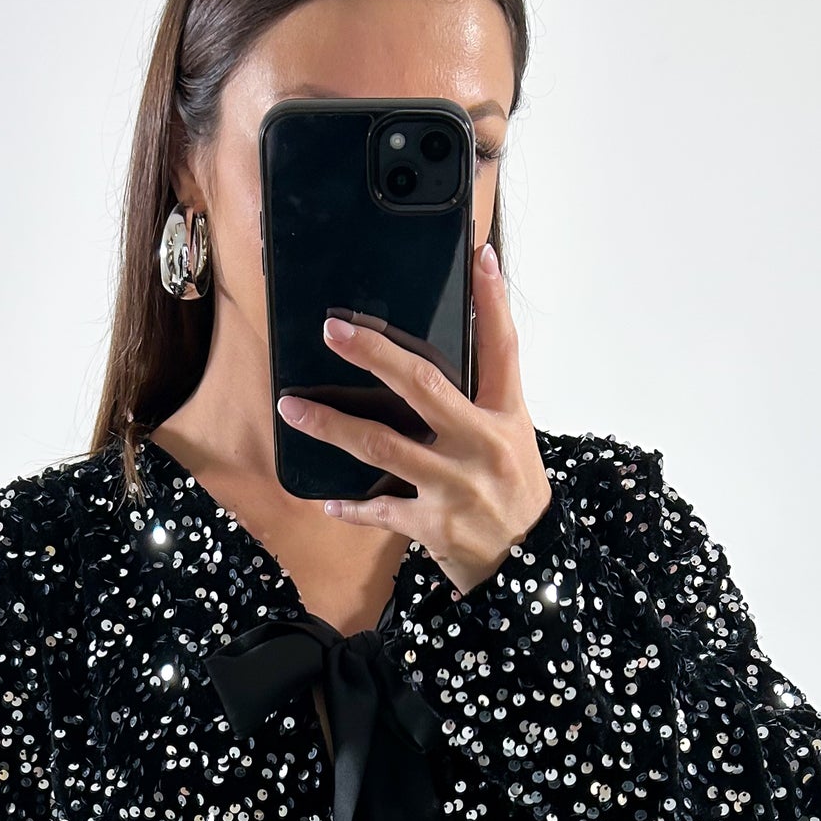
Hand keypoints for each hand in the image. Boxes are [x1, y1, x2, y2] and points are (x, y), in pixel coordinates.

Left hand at [274, 240, 552, 596]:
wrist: (528, 563)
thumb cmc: (512, 488)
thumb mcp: (513, 433)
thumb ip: (486, 386)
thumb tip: (464, 328)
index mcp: (506, 416)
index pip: (503, 348)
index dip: (492, 301)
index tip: (478, 257)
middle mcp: (481, 446)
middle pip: (423, 386)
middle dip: (373, 354)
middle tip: (332, 331)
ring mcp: (454, 487)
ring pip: (382, 447)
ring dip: (331, 427)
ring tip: (292, 409)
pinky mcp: (433, 525)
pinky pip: (380, 511)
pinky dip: (350, 506)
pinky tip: (325, 499)